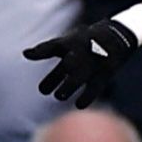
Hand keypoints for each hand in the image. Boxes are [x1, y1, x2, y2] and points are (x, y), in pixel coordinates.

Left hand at [25, 17, 141, 107]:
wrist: (117, 37)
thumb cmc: (85, 41)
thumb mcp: (66, 41)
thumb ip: (46, 49)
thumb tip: (24, 53)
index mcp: (71, 42)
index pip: (53, 46)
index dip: (40, 51)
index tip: (28, 54)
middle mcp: (82, 52)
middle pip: (67, 65)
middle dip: (54, 78)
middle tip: (43, 90)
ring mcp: (93, 63)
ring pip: (79, 77)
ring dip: (67, 87)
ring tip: (59, 96)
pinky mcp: (104, 73)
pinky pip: (95, 87)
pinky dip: (87, 97)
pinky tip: (79, 104)